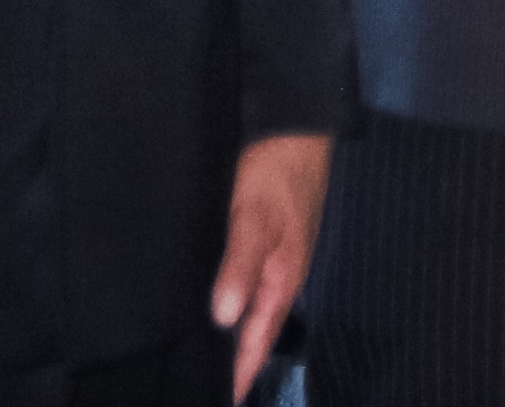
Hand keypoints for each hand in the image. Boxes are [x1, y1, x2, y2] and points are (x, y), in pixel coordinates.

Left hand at [209, 134, 330, 401]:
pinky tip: (215, 303)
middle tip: (208, 383)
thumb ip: (239, 265)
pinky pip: (251, 284)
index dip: (241, 371)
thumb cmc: (273, 174)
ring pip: (255, 307)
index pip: (258, 338)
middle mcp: (281, 274)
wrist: (297, 126)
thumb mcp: (252, 217)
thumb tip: (223, 319)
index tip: (223, 399)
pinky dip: (235, 303)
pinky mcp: (269, 238)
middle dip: (238, 360)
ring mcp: (278, 256)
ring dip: (236, 333)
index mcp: (282, 277)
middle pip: (259, 329)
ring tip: (207, 355)